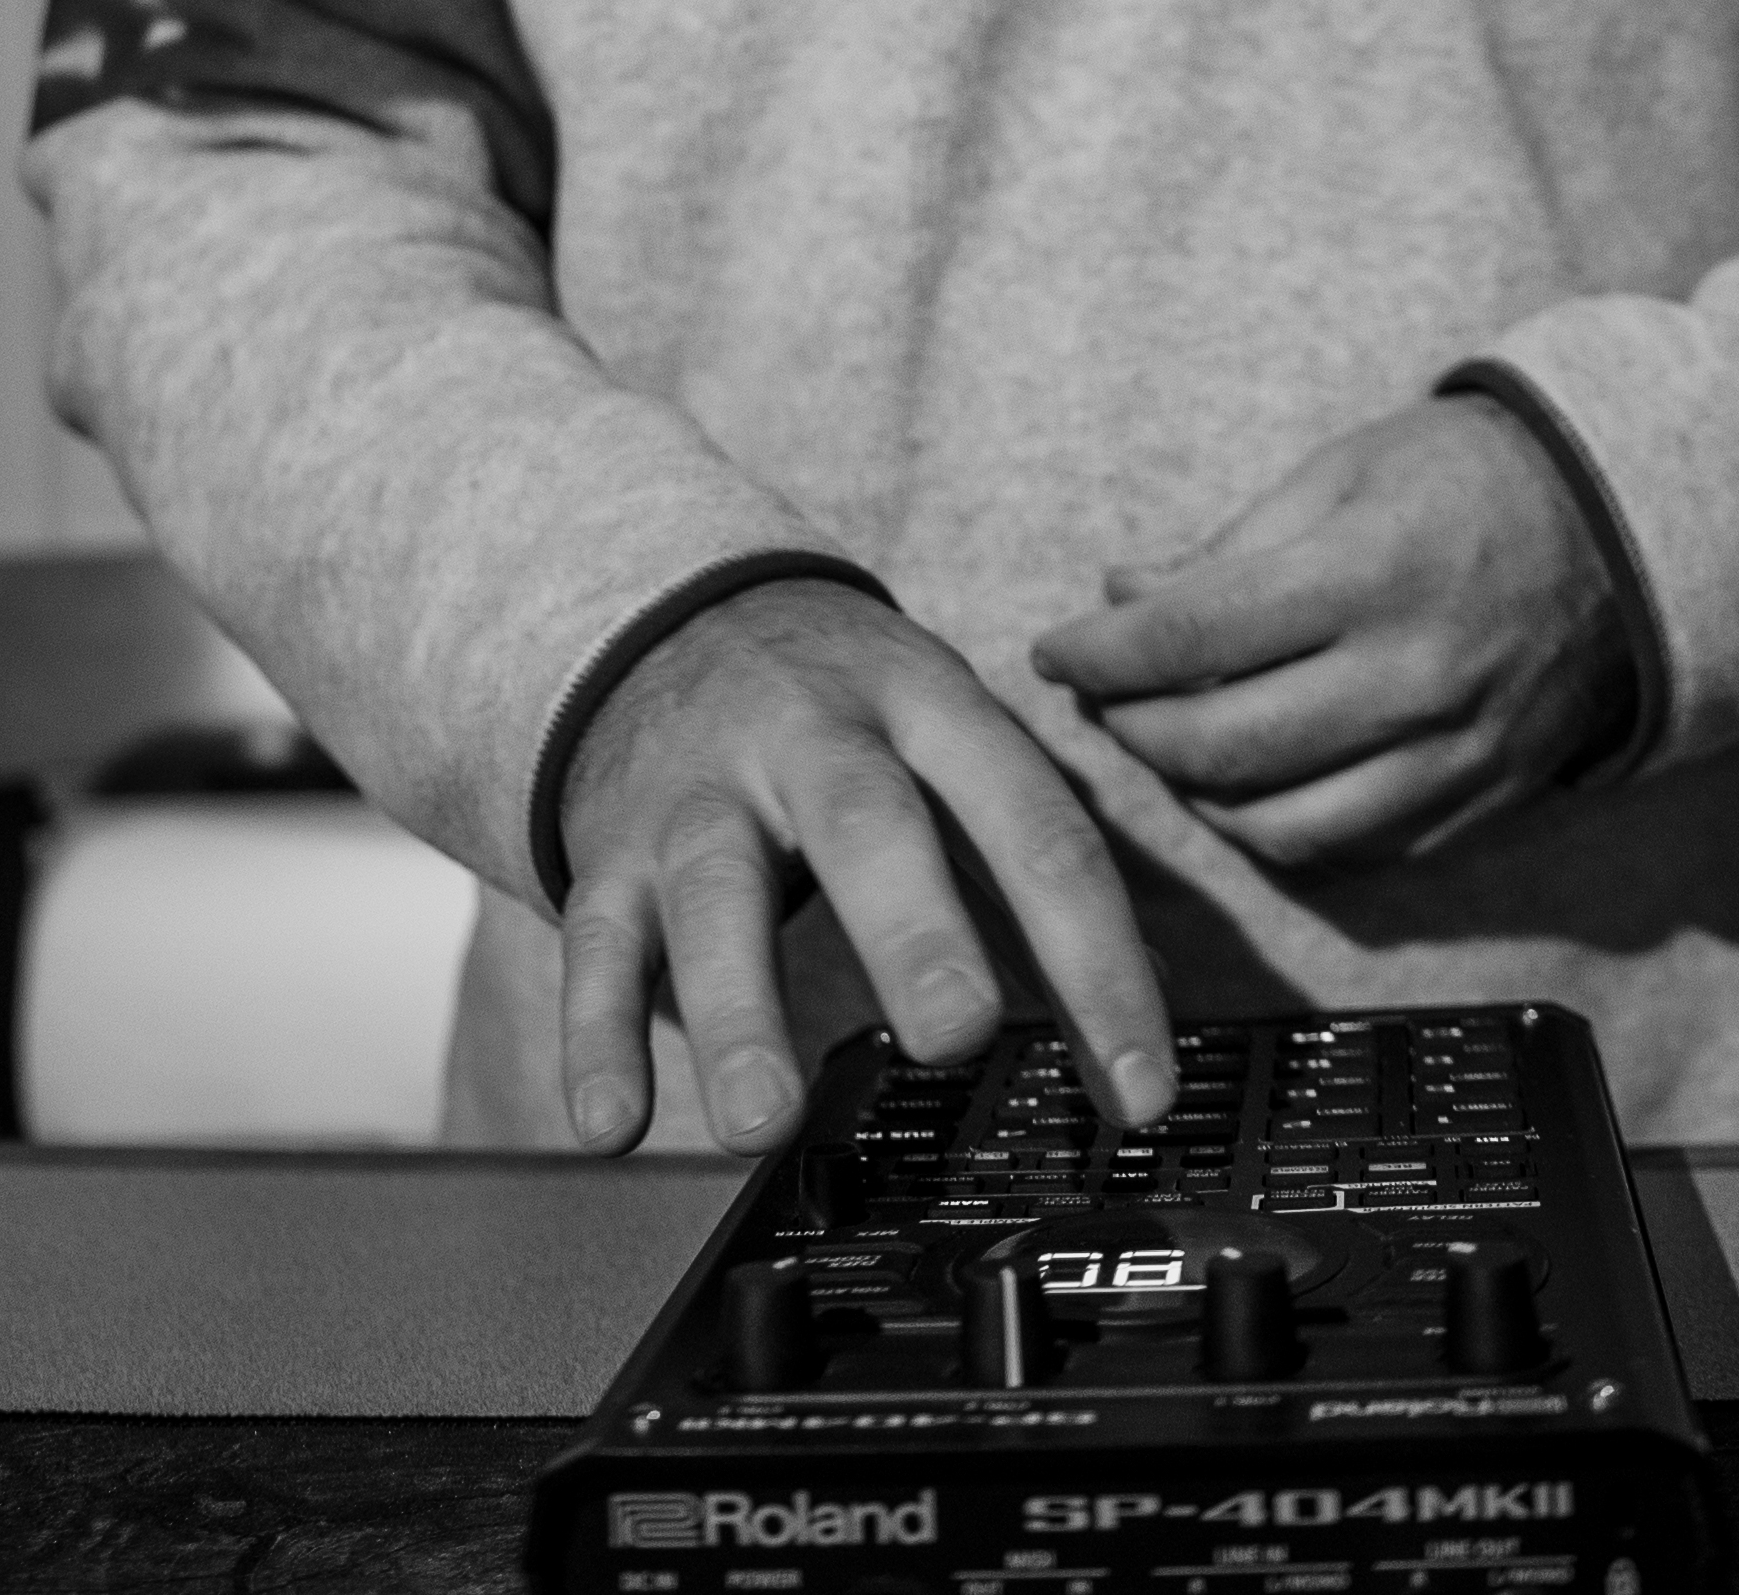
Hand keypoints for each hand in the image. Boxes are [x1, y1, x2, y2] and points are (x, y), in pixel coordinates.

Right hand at [556, 578, 1175, 1154]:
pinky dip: (595, 1035)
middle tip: (955, 1034)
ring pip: (717, 891)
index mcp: (929, 705)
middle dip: (914, 928)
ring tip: (761, 1121)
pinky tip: (613, 1123)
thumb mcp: (948, 733)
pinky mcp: (612, 850)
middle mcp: (815, 736)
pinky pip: (595, 940)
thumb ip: (1031, 859)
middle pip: (867, 821)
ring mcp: (704, 791)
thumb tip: (1144, 1000)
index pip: (1033, 822)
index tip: (1140, 1088)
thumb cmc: (843, 708)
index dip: (1097, 955)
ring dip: (737, 1009)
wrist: (670, 615)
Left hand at [1029, 398, 1634, 872]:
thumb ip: (1227, 547)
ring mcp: (1454, 753)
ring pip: (1278, 825)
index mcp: (1372, 571)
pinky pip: (1350, 850)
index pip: (1193, 637)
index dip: (1101, 653)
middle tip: (1102, 699)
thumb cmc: (1467, 478)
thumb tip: (1120, 596)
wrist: (1627, 530)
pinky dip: (1277, 827)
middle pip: (1221, 746)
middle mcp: (1414, 676)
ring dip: (1196, 794)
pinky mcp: (1479, 802)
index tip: (1055, 651)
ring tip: (1167, 743)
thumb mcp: (1343, 470)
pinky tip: (1248, 782)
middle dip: (1133, 728)